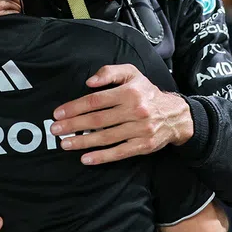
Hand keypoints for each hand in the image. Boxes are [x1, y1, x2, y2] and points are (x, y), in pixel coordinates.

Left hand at [50, 64, 193, 164]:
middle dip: (73, 125)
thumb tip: (90, 82)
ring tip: (65, 144)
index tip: (58, 113)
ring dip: (83, 142)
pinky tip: (86, 159)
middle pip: (98, 120)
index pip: (96, 100)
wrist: (176, 115)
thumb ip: (110, 72)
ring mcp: (140, 130)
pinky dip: (102, 157)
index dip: (75, 107)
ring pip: (106, 137)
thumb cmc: (147, 93)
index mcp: (130, 92)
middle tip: (55, 130)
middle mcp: (135, 110)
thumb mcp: (132, 74)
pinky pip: (120, 152)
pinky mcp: (143, 145)